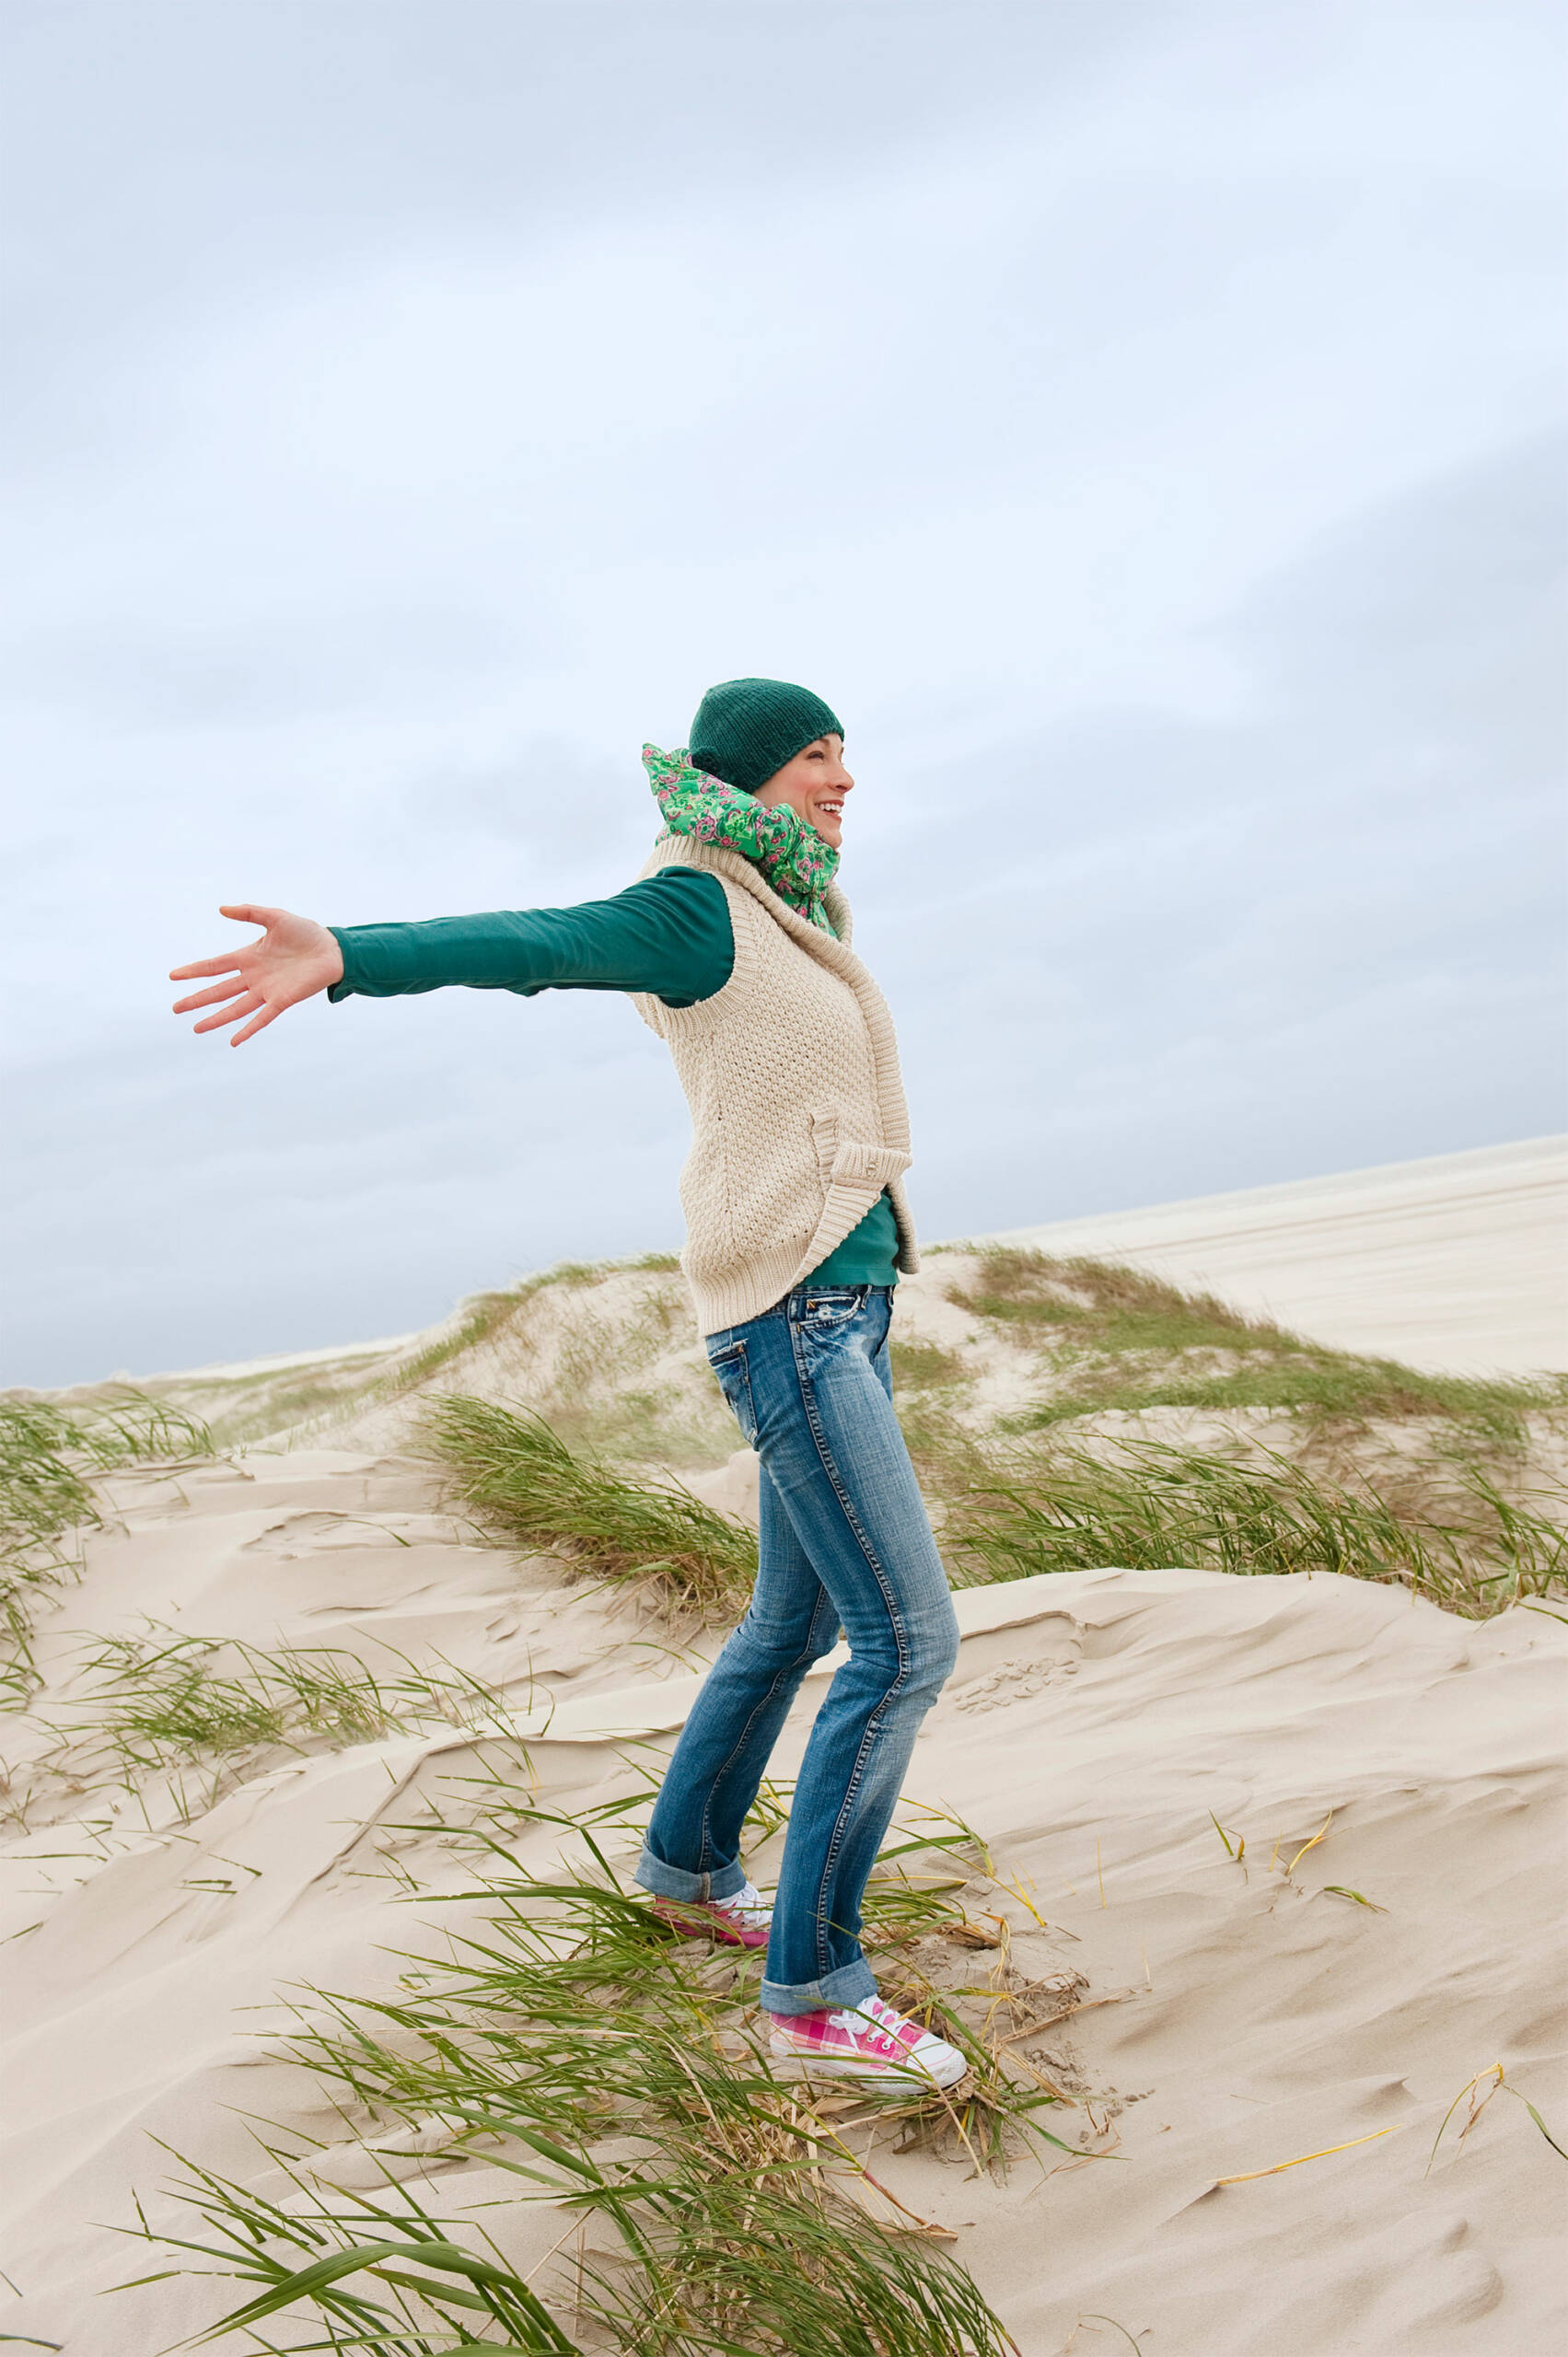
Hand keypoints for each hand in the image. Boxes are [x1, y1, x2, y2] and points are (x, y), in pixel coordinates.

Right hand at [171, 903, 344, 1044]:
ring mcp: (266, 991)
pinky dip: (248, 1029)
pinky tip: (233, 1040)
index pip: (215, 966)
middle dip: (197, 999)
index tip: (173, 975)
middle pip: (219, 990)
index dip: (194, 971)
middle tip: (175, 1008)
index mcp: (249, 957)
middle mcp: (254, 977)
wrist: (333, 949)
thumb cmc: (306, 933)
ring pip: (235, 1008)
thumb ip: (249, 913)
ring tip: (195, 1028)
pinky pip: (262, 1018)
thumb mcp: (274, 917)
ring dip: (215, 1018)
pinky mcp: (282, 1000)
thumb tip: (221, 909)